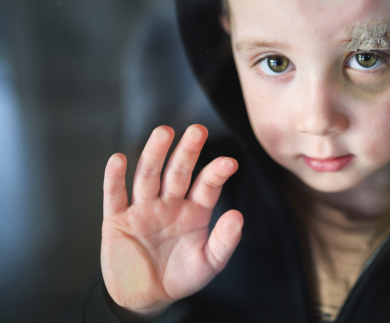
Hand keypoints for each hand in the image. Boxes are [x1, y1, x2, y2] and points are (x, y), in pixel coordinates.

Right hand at [101, 125, 242, 316]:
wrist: (145, 297)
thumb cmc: (180, 277)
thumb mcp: (208, 264)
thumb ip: (224, 242)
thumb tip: (238, 217)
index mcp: (195, 211)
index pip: (207, 185)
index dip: (216, 173)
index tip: (229, 163)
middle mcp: (170, 203)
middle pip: (178, 172)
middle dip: (187, 151)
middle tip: (197, 130)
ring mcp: (143, 209)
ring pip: (148, 176)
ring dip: (155, 154)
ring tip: (164, 133)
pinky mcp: (117, 220)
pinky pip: (114, 196)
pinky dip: (115, 178)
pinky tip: (119, 159)